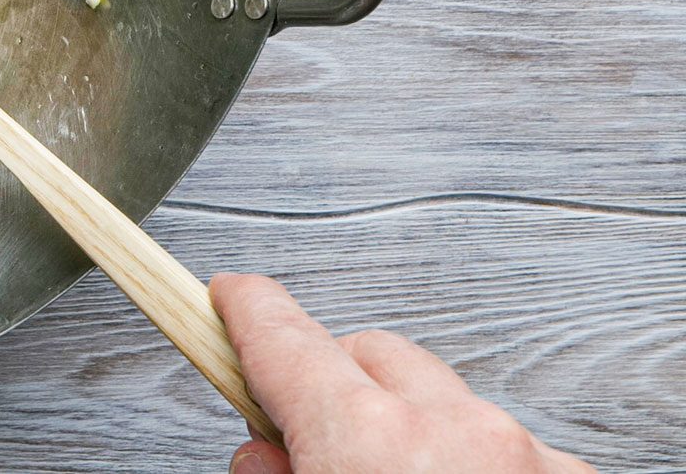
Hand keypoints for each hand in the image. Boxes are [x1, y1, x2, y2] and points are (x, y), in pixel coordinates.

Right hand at [212, 274, 593, 473]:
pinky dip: (475, 460)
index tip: (229, 295)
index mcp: (369, 442)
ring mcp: (524, 454)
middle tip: (314, 442)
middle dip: (338, 384)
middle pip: (371, 353)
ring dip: (413, 429)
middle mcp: (456, 431)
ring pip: (445, 397)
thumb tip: (265, 456)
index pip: (283, 338)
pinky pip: (505, 439)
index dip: (244, 310)